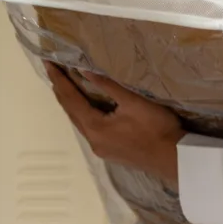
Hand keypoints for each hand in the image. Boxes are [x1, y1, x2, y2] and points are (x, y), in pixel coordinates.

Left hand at [45, 62, 185, 185]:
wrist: (174, 159)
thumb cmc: (156, 128)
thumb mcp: (132, 101)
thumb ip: (107, 86)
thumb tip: (83, 70)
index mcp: (95, 127)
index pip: (70, 99)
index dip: (59, 80)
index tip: (48, 64)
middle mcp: (93, 141)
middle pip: (71, 112)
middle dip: (61, 91)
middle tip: (52, 72)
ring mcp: (101, 149)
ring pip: (79, 123)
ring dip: (70, 104)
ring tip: (63, 87)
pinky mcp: (110, 152)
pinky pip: (89, 130)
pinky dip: (82, 115)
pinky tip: (85, 109)